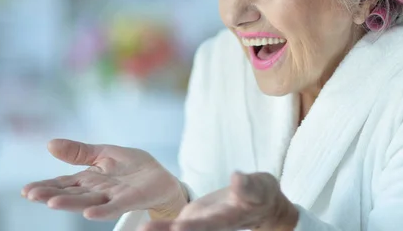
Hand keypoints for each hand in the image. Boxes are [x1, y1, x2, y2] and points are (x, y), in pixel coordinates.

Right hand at [21, 139, 186, 220]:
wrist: (160, 177)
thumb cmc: (131, 167)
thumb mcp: (103, 153)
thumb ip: (78, 152)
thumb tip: (49, 143)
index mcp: (88, 179)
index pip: (63, 183)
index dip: (45, 186)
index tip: (25, 190)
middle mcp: (97, 190)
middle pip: (71, 193)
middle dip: (51, 194)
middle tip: (31, 195)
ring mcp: (113, 196)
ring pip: (88, 200)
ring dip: (71, 203)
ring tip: (52, 202)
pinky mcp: (130, 198)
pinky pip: (115, 205)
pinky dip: (102, 210)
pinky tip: (89, 213)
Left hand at [142, 172, 298, 230]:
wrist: (260, 205)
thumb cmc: (262, 194)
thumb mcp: (260, 188)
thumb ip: (247, 187)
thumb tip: (236, 177)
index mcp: (227, 218)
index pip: (208, 225)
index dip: (193, 227)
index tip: (178, 228)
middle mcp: (210, 226)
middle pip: (188, 230)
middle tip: (146, 230)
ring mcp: (200, 224)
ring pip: (177, 229)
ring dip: (159, 229)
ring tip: (141, 230)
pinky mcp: (193, 219)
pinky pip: (173, 226)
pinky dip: (159, 227)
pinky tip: (143, 229)